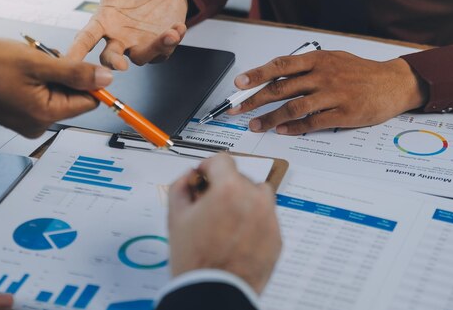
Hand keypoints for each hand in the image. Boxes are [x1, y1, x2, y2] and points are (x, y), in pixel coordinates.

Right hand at [0, 39, 112, 137]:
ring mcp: (30, 121)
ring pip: (57, 92)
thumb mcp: (38, 63)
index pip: (89, 100)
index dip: (86, 79)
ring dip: (49, 74)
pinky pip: (42, 95)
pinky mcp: (21, 115)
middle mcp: (41, 124)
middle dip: (63, 73)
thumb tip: (106, 79)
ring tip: (27, 64)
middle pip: (73, 96)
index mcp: (48, 114)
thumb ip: (75, 72)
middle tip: (42, 59)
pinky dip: (38, 80)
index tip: (70, 62)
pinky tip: (21, 71)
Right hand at [65, 0, 187, 69]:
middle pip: (111, 57)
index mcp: (104, 22)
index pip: (85, 39)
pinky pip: (164, 51)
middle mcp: (119, 38)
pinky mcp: (159, 45)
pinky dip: (172, 41)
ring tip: (168, 34)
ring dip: (155, 48)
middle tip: (120, 64)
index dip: (77, 51)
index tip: (69, 62)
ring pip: (141, 58)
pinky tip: (178, 28)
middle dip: (114, 62)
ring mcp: (140, 44)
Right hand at [168, 154, 280, 294]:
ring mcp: (269, 219)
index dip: (208, 166)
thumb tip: (190, 177)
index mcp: (229, 190)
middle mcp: (254, 200)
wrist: (214, 292)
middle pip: (240, 178)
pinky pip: (266, 218)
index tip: (204, 176)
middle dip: (225, 186)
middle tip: (211, 205)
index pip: (223, 160)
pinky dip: (254, 221)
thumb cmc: (195, 259)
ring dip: (244, 199)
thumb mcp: (176, 216)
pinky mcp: (277, 237)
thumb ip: (180, 186)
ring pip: (258, 195)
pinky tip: (237, 236)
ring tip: (227, 220)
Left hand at [229, 51, 427, 134]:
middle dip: (254, 100)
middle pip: (281, 88)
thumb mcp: (333, 60)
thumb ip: (307, 67)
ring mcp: (333, 95)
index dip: (257, 74)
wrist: (394, 83)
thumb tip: (277, 76)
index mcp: (318, 60)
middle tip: (237, 110)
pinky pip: (313, 123)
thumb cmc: (361, 72)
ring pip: (293, 107)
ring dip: (271, 118)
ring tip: (256, 126)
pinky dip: (295, 128)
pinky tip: (283, 132)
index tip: (239, 83)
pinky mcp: (343, 113)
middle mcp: (323, 75)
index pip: (280, 66)